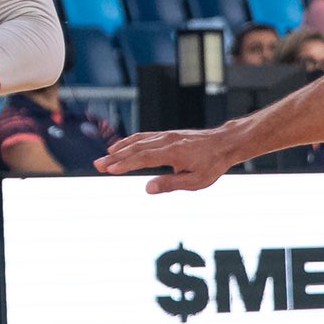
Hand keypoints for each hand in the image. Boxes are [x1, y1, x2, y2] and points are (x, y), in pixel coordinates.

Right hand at [94, 128, 238, 193]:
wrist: (225, 143)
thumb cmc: (212, 164)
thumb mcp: (196, 181)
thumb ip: (171, 184)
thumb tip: (148, 188)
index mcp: (173, 152)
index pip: (143, 158)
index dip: (125, 164)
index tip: (110, 169)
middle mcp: (167, 140)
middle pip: (136, 148)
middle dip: (115, 157)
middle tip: (98, 165)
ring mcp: (166, 136)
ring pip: (138, 140)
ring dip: (119, 149)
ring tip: (104, 157)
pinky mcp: (167, 135)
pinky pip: (144, 137)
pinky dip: (129, 142)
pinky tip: (121, 147)